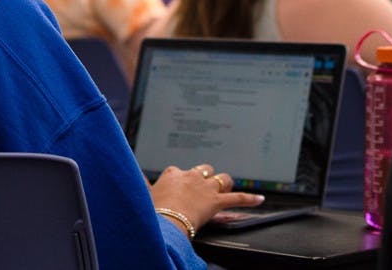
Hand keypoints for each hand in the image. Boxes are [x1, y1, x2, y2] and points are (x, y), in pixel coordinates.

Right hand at [149, 164, 264, 233]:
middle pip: (203, 170)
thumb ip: (140, 182)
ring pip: (221, 179)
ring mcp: (204, 188)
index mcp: (173, 174)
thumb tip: (131, 173)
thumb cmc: (152, 210)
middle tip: (204, 189)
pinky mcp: (216, 201)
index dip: (182, 180)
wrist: (164, 221)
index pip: (180, 171)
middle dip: (205, 178)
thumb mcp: (143, 194)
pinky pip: (237, 198)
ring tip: (225, 190)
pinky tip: (259, 198)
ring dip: (224, 184)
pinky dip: (249, 199)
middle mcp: (191, 176)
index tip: (181, 187)